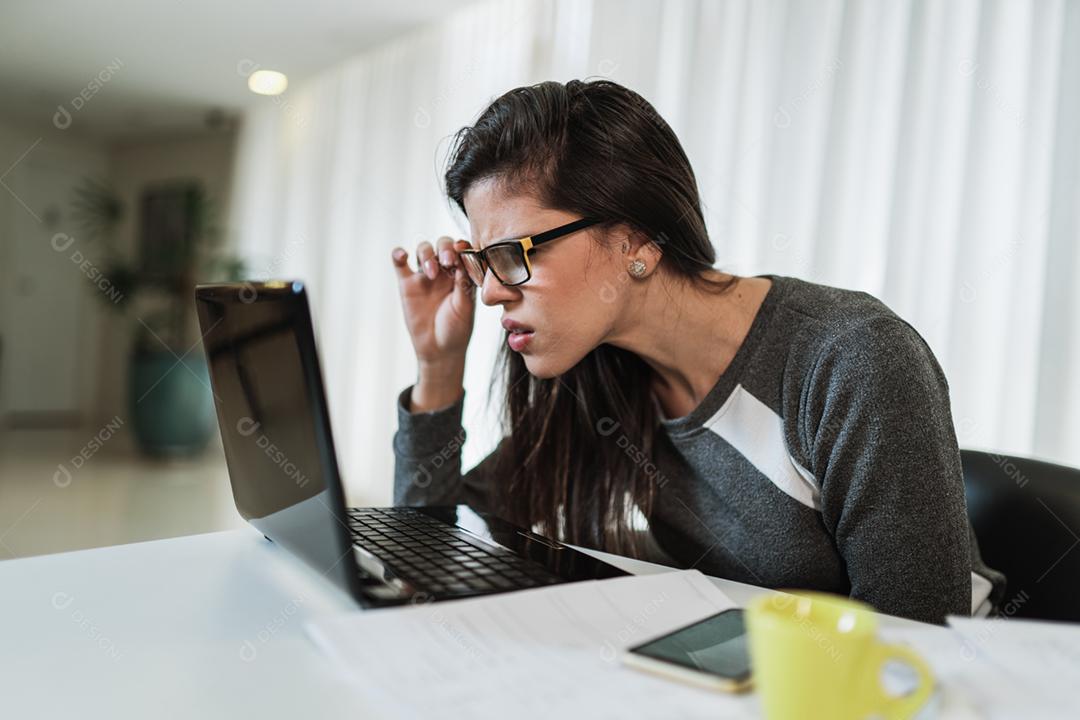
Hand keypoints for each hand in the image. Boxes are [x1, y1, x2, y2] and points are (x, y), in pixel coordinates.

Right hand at [391, 236, 475, 408]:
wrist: (439, 350)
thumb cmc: (457, 330)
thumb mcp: (465, 308)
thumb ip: (463, 286)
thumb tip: (462, 264)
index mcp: (463, 273)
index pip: (463, 250)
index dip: (462, 246)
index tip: (462, 251)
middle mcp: (445, 271)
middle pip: (443, 244)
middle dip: (445, 248)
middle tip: (447, 261)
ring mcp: (425, 275)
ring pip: (424, 249)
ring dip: (427, 254)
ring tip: (430, 272)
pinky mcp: (407, 284)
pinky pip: (400, 264)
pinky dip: (398, 254)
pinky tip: (402, 255)